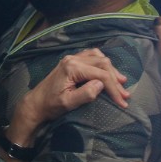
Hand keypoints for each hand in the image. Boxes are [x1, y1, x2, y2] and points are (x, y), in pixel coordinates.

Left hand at [15, 49, 129, 133]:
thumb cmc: (51, 105)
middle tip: (125, 94)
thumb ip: (86, 94)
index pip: (100, 74)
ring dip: (111, 70)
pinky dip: (102, 63)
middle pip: (102, 63)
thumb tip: (101, 84)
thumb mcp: (68, 103)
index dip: (114, 88)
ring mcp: (72, 58)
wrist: (36, 103)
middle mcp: (73, 58)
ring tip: (121, 82)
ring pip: (98, 57)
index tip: (122, 101)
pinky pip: (91, 56)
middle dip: (115, 79)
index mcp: (72, 67)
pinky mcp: (71, 61)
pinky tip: (108, 71)